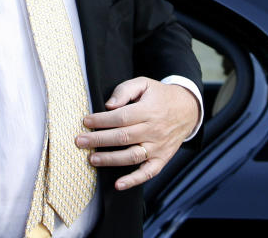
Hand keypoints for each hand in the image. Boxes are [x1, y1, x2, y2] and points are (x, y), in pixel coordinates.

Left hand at [77, 78, 199, 190]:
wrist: (188, 109)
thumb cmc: (160, 96)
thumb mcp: (144, 84)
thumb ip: (125, 90)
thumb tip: (108, 105)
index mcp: (148, 110)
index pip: (121, 118)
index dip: (101, 120)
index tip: (86, 121)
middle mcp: (154, 130)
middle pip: (123, 137)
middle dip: (98, 140)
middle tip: (80, 141)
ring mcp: (158, 146)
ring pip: (132, 156)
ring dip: (111, 159)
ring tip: (92, 159)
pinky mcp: (162, 158)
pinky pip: (148, 172)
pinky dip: (134, 180)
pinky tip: (119, 184)